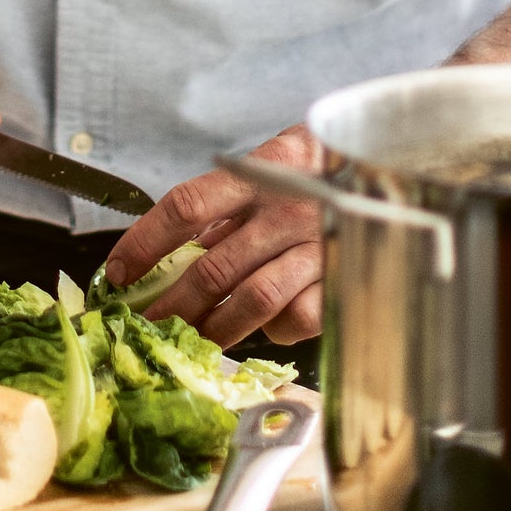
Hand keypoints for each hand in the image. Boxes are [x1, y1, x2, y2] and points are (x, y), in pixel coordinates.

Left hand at [100, 126, 321, 347]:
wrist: (392, 169)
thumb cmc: (318, 172)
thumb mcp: (270, 167)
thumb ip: (227, 205)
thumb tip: (169, 254)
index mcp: (258, 173)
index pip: (186, 207)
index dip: (145, 241)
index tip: (117, 272)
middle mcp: (286, 209)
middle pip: (213, 266)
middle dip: (171, 306)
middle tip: (145, 328)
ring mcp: (316, 246)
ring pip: (251, 300)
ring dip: (213, 329)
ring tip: (188, 343)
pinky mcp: (341, 279)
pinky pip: (296, 317)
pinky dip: (274, 330)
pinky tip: (264, 328)